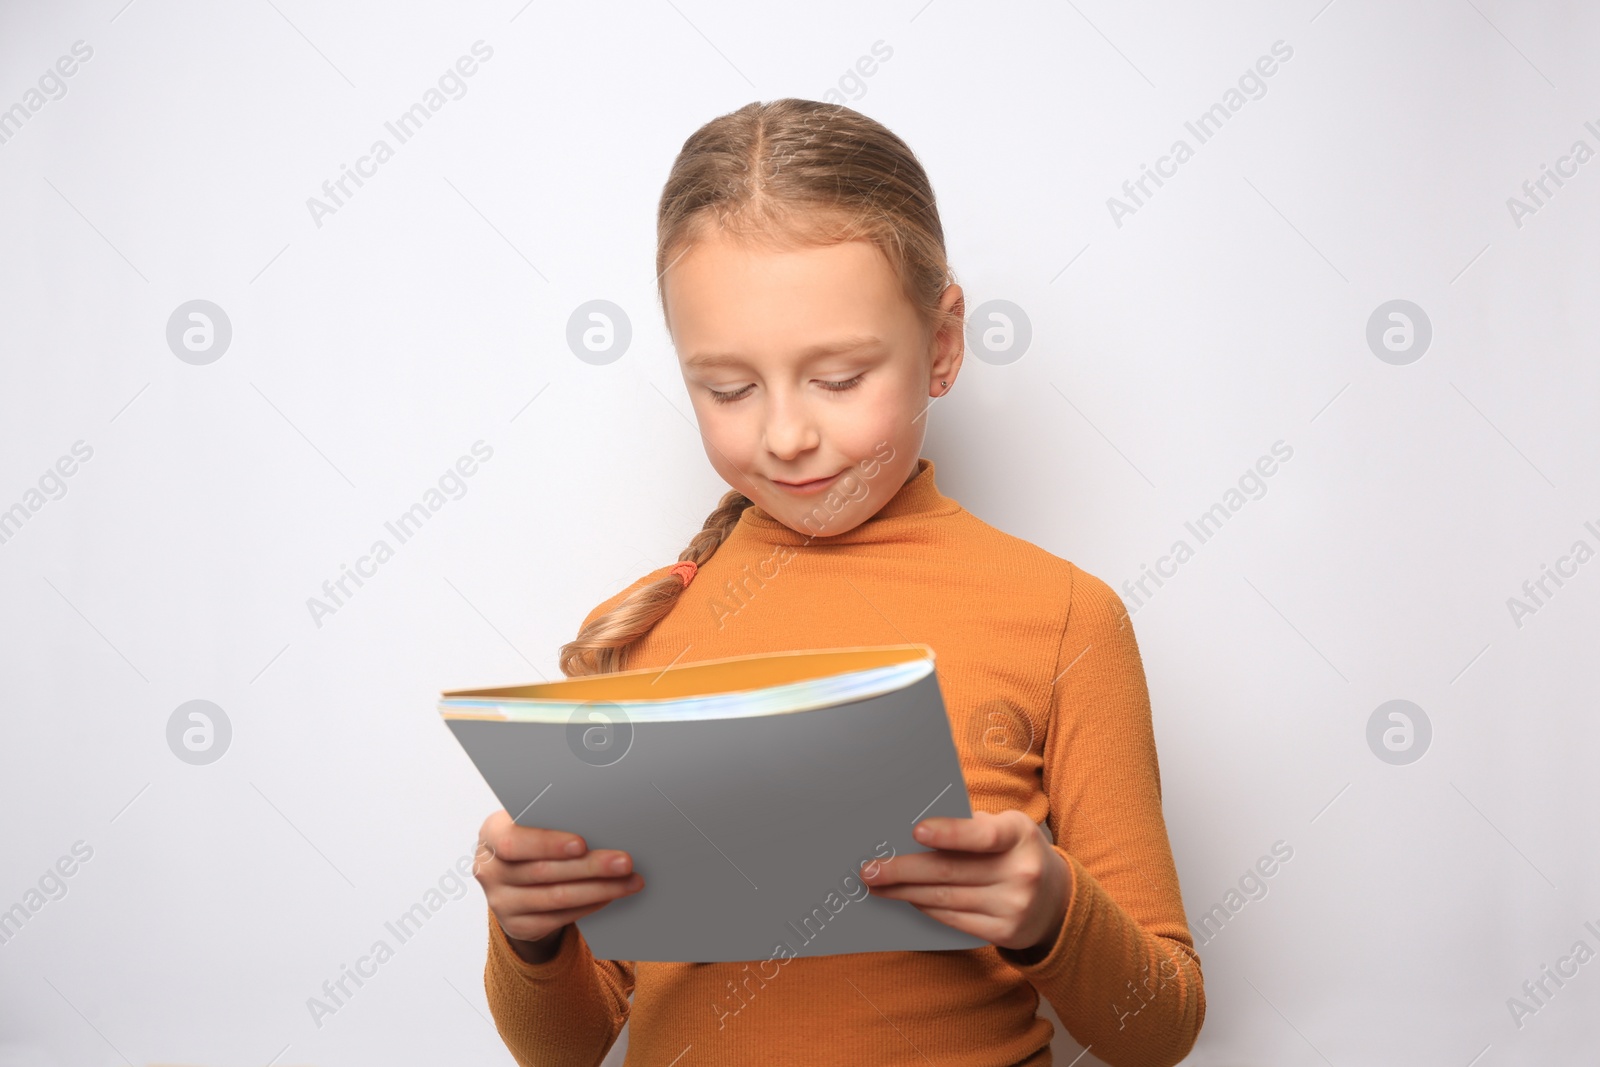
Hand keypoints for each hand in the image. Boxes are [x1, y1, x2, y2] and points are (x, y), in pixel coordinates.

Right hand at [474, 808, 644, 959]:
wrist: (514, 878)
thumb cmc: (532, 840)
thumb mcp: (531, 824)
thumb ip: (553, 820)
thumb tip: (601, 821)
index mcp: (491, 835)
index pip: (513, 842)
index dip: (547, 844)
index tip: (581, 843)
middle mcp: (489, 871)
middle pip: (543, 872)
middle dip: (589, 866)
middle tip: (624, 861)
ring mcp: (501, 902)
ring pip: (556, 897)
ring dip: (599, 889)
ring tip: (629, 880)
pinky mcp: (518, 926)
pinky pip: (559, 917)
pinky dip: (590, 905)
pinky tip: (610, 895)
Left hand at [859, 809, 1070, 954]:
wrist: (1057, 900)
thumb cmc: (1015, 852)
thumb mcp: (1005, 828)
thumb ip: (968, 827)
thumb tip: (912, 834)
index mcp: (1018, 835)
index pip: (982, 835)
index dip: (949, 833)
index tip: (916, 831)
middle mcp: (1020, 872)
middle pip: (949, 871)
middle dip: (903, 870)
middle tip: (869, 870)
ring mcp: (1014, 906)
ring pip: (945, 898)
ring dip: (905, 892)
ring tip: (878, 886)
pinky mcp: (1004, 933)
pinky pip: (953, 919)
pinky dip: (926, 908)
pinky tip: (908, 899)